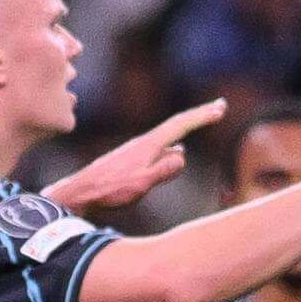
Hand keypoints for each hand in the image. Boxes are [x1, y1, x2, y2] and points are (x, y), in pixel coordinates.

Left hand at [53, 99, 227, 211]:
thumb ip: (161, 171)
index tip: (221, 108)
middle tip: (219, 108)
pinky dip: (173, 144)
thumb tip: (182, 156)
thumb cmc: (109, 191)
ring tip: (200, 123)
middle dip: (198, 116)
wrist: (79, 193)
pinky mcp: (131, 159)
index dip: (202, 116)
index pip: (180, 125)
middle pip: (176, 125)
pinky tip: (174, 150)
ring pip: (168, 136)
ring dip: (186, 129)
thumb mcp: (140, 184)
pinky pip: (159, 147)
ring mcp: (136, 150)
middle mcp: (143, 143)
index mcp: (148, 145)